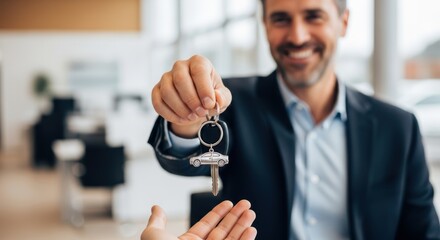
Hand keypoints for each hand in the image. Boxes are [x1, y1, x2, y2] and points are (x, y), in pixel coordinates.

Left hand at [141, 200, 256, 239]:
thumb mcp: (154, 236)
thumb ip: (157, 221)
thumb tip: (156, 208)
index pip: (207, 225)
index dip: (218, 213)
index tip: (229, 203)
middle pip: (223, 231)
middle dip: (235, 217)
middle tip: (246, 204)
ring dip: (242, 226)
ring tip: (250, 212)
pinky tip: (251, 230)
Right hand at [151, 55, 231, 137]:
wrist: (198, 105)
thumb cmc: (211, 96)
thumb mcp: (222, 97)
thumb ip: (223, 97)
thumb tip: (216, 98)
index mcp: (198, 63)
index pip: (199, 70)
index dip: (204, 89)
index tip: (209, 104)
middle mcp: (180, 66)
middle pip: (180, 79)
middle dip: (191, 100)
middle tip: (200, 113)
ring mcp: (166, 77)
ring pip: (167, 92)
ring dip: (180, 108)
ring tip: (192, 117)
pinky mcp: (157, 90)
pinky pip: (158, 102)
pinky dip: (170, 114)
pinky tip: (182, 119)